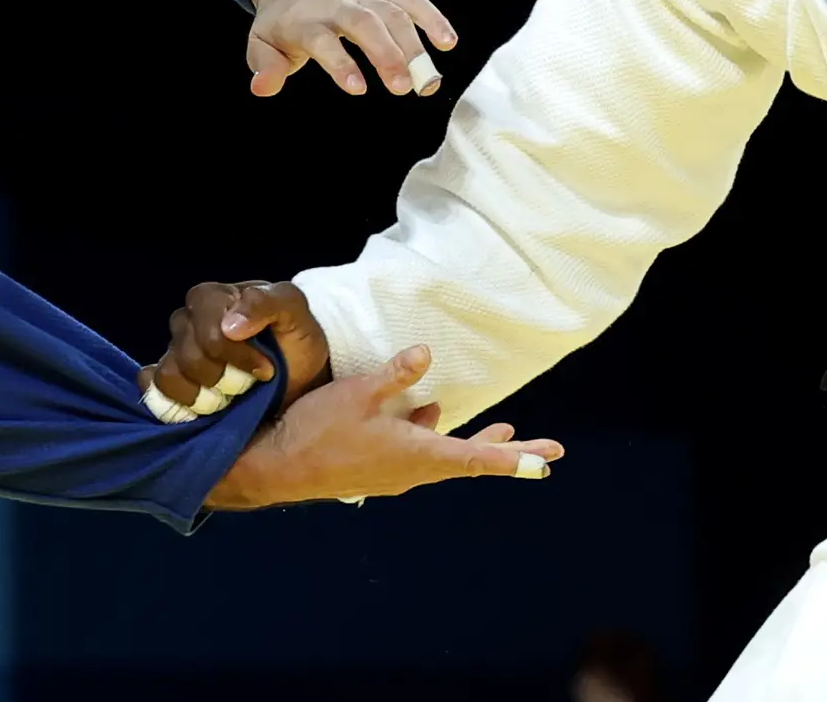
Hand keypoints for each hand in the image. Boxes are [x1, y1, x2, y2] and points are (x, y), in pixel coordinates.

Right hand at [139, 280, 330, 411]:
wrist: (297, 374)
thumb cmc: (294, 339)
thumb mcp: (295, 311)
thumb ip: (267, 304)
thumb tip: (229, 326)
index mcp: (213, 297)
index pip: (209, 332)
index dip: (237, 355)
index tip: (267, 368)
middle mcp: (188, 321)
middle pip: (189, 356)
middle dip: (225, 378)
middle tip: (249, 383)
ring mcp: (175, 351)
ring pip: (169, 376)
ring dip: (203, 396)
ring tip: (228, 399)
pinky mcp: (170, 380)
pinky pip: (153, 388)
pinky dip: (175, 401)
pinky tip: (201, 407)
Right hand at [204, 345, 563, 508]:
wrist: (277, 466)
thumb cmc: (319, 429)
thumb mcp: (359, 393)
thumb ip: (396, 374)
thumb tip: (427, 353)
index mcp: (416, 456)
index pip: (476, 458)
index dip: (514, 457)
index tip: (547, 462)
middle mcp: (413, 471)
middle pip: (470, 460)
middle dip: (509, 451)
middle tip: (549, 453)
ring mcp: (396, 473)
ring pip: (445, 456)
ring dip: (472, 441)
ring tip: (504, 429)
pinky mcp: (379, 468)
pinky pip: (418, 453)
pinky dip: (431, 435)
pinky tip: (428, 414)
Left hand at [246, 0, 456, 96]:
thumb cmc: (285, 17)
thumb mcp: (262, 41)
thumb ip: (265, 66)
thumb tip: (262, 88)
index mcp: (306, 20)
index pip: (324, 41)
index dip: (341, 63)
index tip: (359, 88)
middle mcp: (338, 3)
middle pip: (365, 24)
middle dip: (387, 54)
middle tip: (403, 87)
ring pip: (394, 13)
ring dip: (414, 46)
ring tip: (427, 80)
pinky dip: (433, 18)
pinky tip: (448, 43)